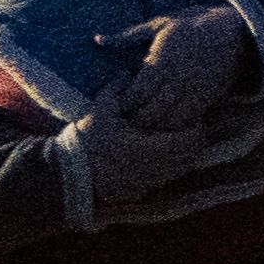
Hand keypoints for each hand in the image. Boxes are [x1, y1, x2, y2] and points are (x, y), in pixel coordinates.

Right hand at [65, 98, 237, 211]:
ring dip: (185, 153)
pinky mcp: (144, 191)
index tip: (186, 116)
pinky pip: (170, 178)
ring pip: (184, 167)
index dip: (193, 126)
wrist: (69, 176)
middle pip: (192, 154)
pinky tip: (160, 154)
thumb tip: (125, 72)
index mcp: (148, 148)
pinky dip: (173, 166)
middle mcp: (155, 168)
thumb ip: (115, 90)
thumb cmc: (86, 142)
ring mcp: (151, 182)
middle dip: (193, 139)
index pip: (190, 139)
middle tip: (184, 125)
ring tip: (173, 138)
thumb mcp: (98, 112)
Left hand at [103, 0, 259, 126]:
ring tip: (147, 125)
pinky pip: (189, 118)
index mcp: (161, 59)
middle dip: (138, 118)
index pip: (137, 92)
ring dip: (156, 125)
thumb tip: (98, 39)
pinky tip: (169, 122)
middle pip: (150, 109)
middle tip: (130, 121)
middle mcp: (177, 76)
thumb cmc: (193, 24)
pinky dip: (177, 124)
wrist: (234, 29)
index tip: (121, 105)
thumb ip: (128, 36)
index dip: (126, 103)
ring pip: (169, 117)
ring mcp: (194, 87)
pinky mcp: (209, 95)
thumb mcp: (160, 23)